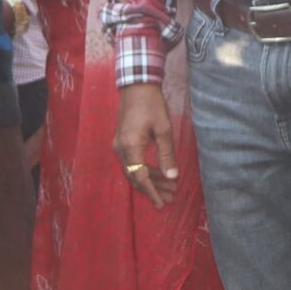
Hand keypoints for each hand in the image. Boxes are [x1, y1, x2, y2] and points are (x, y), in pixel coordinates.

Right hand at [113, 82, 177, 207]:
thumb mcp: (164, 129)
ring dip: (150, 180)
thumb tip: (171, 177)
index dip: (152, 192)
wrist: (136, 86)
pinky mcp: (122, 141)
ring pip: (133, 171)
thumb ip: (167, 155)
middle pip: (135, 177)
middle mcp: (120, 149)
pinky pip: (132, 162)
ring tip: (169, 186)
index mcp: (130, 147)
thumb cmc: (152, 104)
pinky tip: (158, 172)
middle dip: (153, 188)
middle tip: (170, 197)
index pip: (140, 177)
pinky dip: (144, 170)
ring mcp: (119, 145)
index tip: (162, 203)